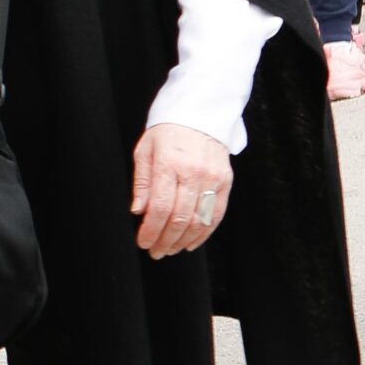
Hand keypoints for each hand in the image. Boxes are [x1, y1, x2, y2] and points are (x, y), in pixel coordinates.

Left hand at [130, 122, 231, 257]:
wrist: (200, 112)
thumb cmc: (168, 131)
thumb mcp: (145, 151)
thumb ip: (142, 183)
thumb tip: (138, 211)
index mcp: (169, 164)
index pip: (160, 208)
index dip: (151, 230)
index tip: (143, 242)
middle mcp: (193, 173)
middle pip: (180, 218)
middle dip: (165, 240)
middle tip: (155, 251)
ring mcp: (213, 178)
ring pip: (199, 220)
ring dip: (183, 240)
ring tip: (170, 249)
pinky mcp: (226, 181)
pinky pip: (217, 214)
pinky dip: (204, 233)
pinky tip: (191, 242)